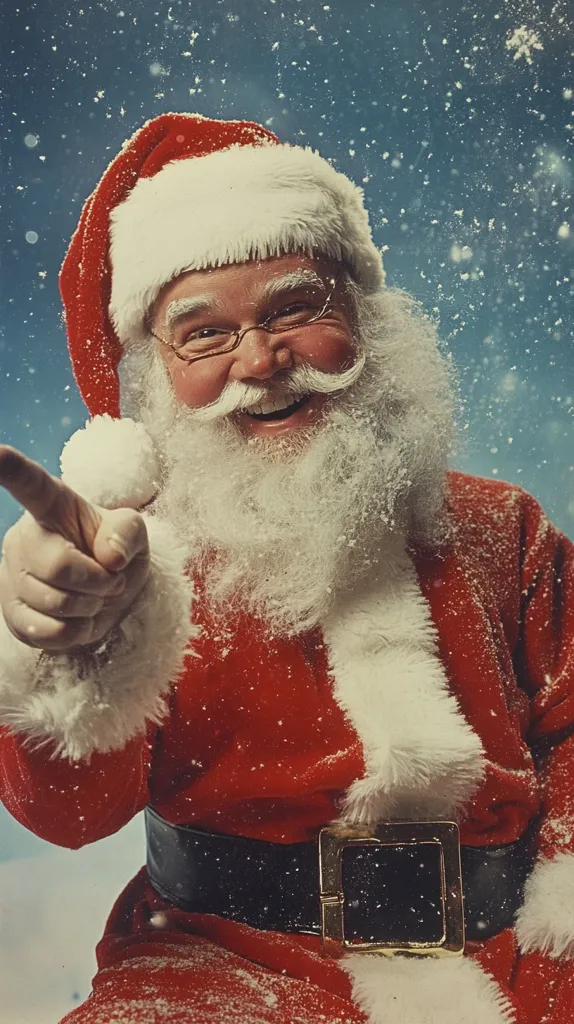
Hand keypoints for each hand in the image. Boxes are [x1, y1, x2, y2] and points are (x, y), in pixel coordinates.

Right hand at [0, 446, 149, 651]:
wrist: (110, 596)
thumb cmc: (116, 553)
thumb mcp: (134, 534)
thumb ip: (128, 532)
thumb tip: (110, 557)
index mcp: (52, 505)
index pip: (29, 483)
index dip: (10, 467)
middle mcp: (25, 537)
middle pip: (56, 566)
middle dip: (98, 582)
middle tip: (112, 581)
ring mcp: (13, 576)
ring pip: (52, 603)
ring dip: (90, 608)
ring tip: (95, 598)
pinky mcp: (13, 614)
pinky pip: (45, 632)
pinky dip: (75, 633)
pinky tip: (79, 619)